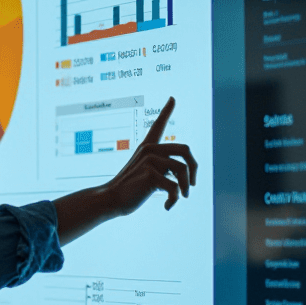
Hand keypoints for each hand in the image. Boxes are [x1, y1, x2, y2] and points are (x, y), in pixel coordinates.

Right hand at [102, 97, 196, 213]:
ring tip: (182, 197)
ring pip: (183, 170)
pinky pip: (174, 187)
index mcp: (147, 148)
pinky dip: (175, 199)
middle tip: (192, 184)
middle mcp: (149, 150)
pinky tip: (167, 206)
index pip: (158, 125)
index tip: (173, 98)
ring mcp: (149, 160)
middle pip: (185, 149)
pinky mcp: (149, 174)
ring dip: (186, 187)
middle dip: (194, 168)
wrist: (111, 199)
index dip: (166, 111)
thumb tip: (187, 177)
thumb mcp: (147, 175)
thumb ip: (163, 170)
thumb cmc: (130, 189)